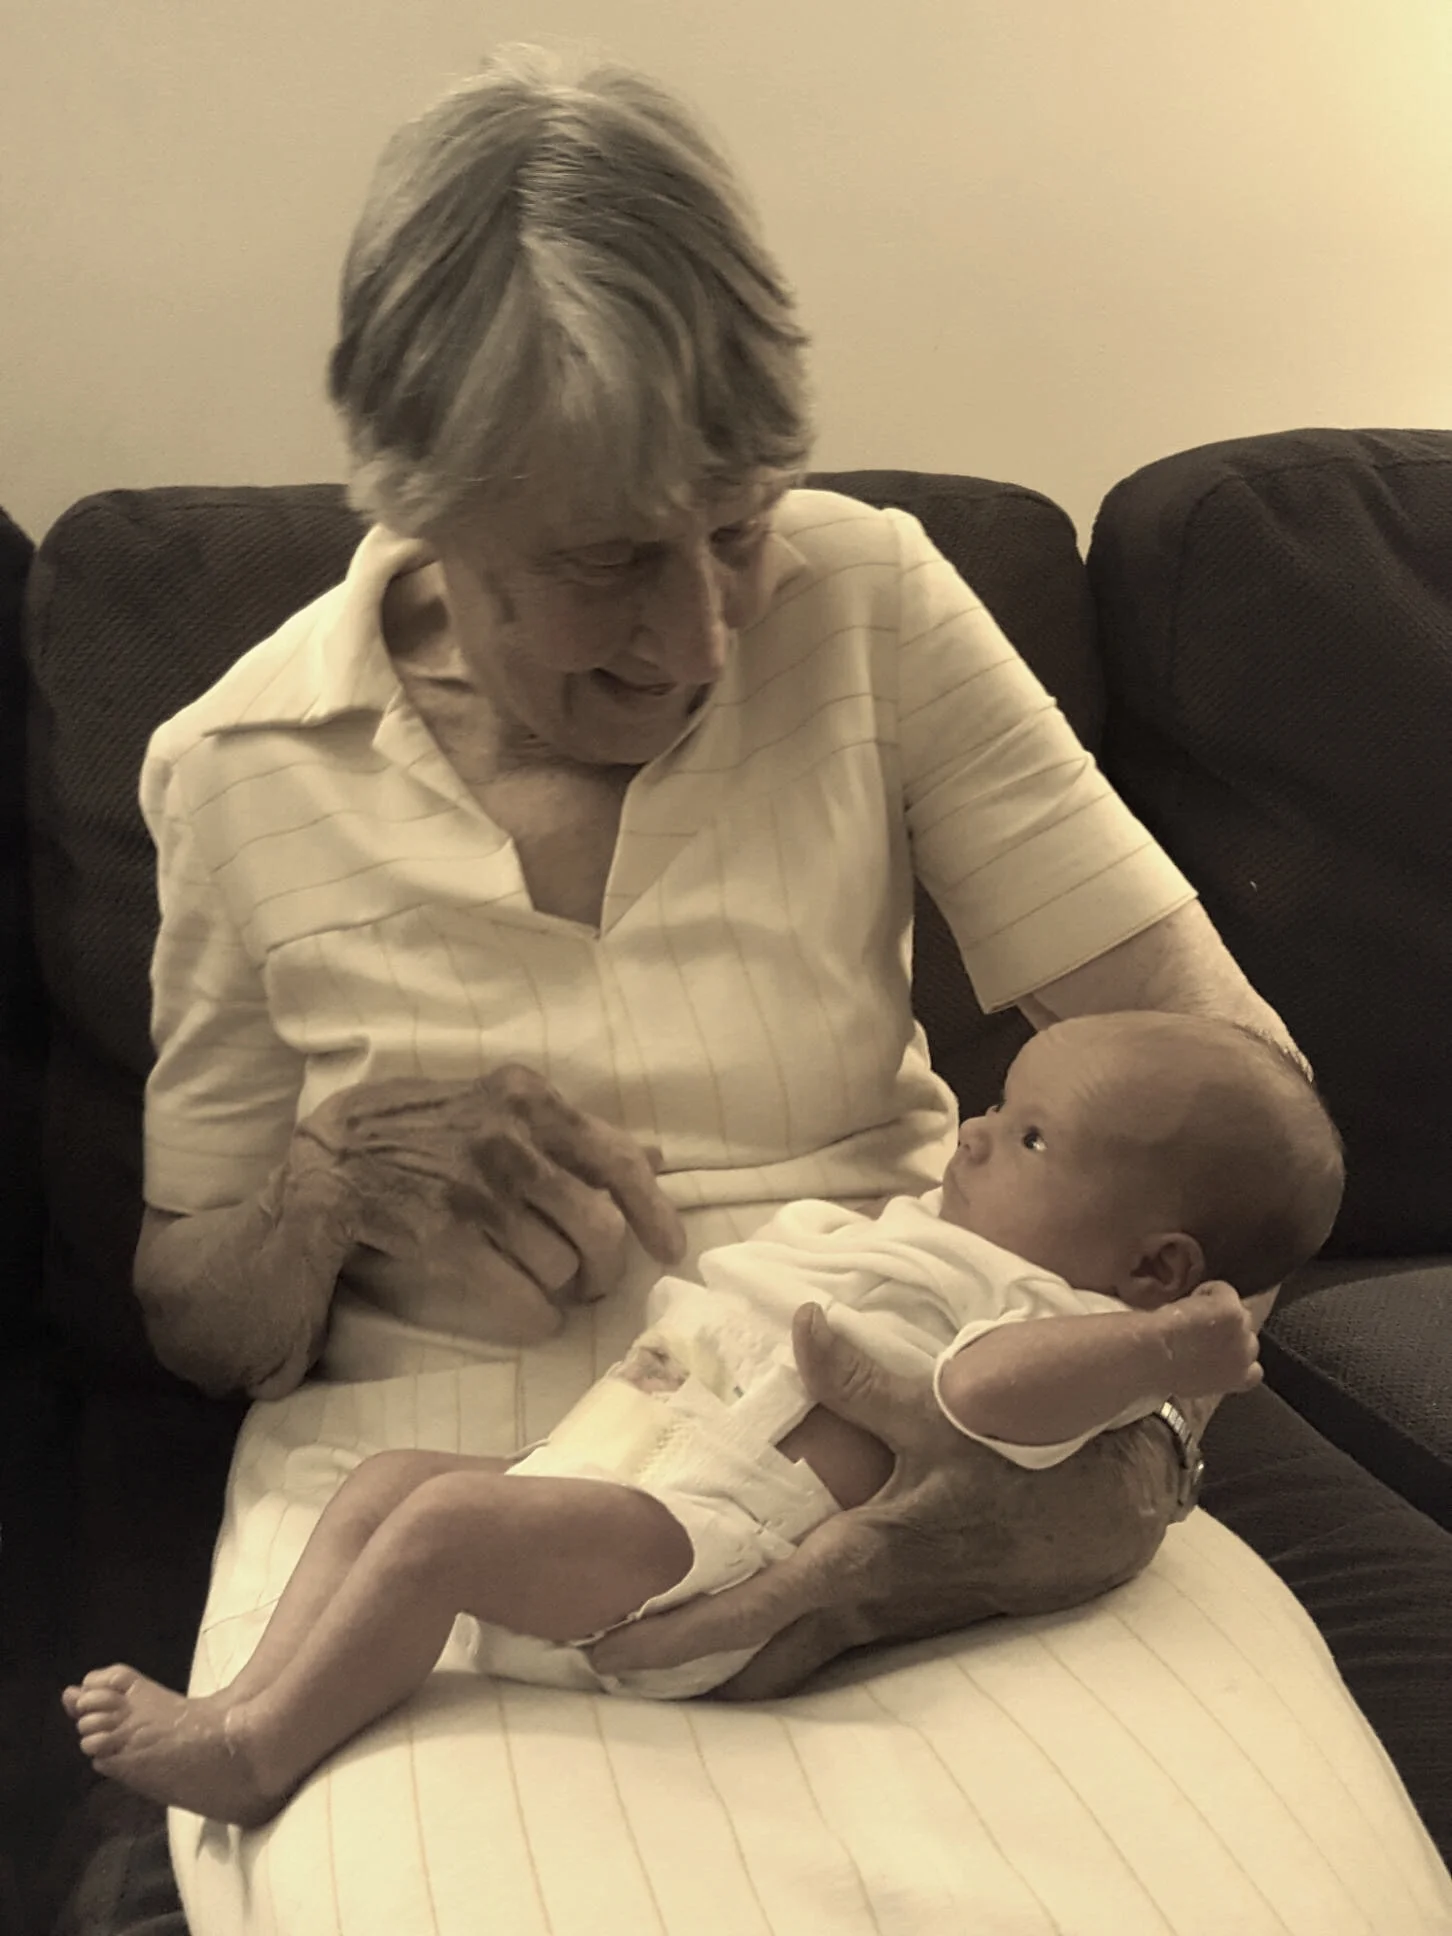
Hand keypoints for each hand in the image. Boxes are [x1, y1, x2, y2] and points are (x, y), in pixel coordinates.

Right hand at [293, 1065, 685, 1344]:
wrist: (333, 1156)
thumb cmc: (427, 1130)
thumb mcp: (502, 1107)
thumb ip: (575, 1132)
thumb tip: (656, 1157)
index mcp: (529, 1098)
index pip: (617, 1158)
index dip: (655, 1211)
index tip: (671, 1248)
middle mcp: (508, 1137)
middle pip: (599, 1223)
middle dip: (607, 1266)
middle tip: (596, 1282)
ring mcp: (475, 1187)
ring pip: (561, 1263)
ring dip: (566, 1290)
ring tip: (554, 1291)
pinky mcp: (444, 1234)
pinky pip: (517, 1293)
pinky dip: (535, 1316)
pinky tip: (535, 1319)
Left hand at [589, 1303, 1179, 1696]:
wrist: (1118, 1512)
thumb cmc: (1029, 1467)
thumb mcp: (945, 1412)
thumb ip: (861, 1377)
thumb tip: (797, 1325)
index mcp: (860, 1562)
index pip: (747, 1613)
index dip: (671, 1635)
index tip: (600, 1651)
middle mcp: (866, 1603)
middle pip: (756, 1658)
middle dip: (685, 1665)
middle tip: (606, 1654)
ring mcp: (890, 1613)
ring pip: (792, 1651)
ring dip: (730, 1651)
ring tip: (657, 1638)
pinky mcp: (911, 1604)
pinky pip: (827, 1633)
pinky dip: (778, 1629)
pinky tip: (754, 1601)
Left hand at [1155, 1281, 1262, 1398]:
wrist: (1156, 1357)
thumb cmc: (1164, 1373)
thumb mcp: (1195, 1383)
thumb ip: (1210, 1374)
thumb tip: (1203, 1366)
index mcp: (1238, 1379)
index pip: (1254, 1370)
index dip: (1238, 1355)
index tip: (1221, 1349)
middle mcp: (1246, 1357)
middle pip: (1248, 1335)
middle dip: (1230, 1330)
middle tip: (1204, 1326)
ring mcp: (1242, 1331)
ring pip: (1239, 1311)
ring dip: (1220, 1309)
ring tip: (1194, 1313)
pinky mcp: (1233, 1311)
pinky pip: (1225, 1290)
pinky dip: (1209, 1290)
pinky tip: (1191, 1298)